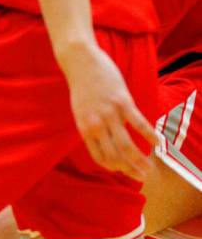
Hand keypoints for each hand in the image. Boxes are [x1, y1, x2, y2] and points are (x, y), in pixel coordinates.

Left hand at [61, 43, 157, 181]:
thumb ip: (91, 126)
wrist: (80, 62)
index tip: (125, 171)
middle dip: (130, 170)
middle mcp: (97, 125)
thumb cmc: (82, 86)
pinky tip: (159, 144)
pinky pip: (139, 124)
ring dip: (140, 160)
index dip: (114, 167)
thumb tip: (103, 140)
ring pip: (127, 145)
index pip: (100, 157)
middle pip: (115, 156)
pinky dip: (150, 136)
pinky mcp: (122, 102)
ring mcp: (110, 114)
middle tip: (142, 177)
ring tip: (150, 168)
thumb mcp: (80, 111)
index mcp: (85, 129)